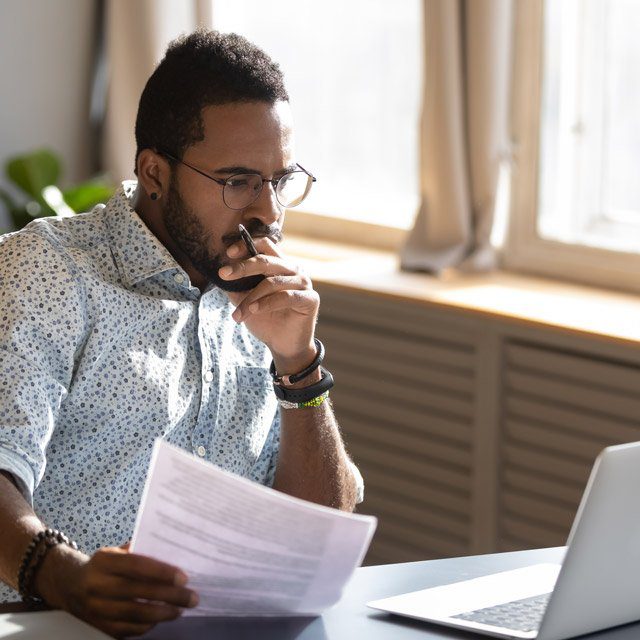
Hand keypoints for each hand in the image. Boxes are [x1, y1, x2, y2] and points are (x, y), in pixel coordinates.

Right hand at [37, 542, 197, 637]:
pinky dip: (147, 626)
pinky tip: (161, 619)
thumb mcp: (115, 551)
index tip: (184, 578)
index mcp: (104, 562)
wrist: (68, 584)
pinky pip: (127, 630)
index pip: (137, 566)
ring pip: (134, 615)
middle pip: (139, 593)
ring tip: (181, 610)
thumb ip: (139, 551)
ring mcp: (96, 609)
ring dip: (162, 614)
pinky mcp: (98, 626)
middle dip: (170, 596)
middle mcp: (97, 586)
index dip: (161, 572)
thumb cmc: (102, 564)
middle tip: (192, 597)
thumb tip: (172, 553)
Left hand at [220, 236, 318, 371]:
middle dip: (243, 267)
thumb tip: (219, 274)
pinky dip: (266, 304)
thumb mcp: (245, 300)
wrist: (283, 345)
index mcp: (280, 265)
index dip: (247, 244)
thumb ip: (236, 286)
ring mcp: (303, 283)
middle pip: (266, 260)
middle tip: (224, 274)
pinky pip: (285, 297)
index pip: (265, 245)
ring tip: (238, 313)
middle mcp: (293, 270)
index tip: (229, 253)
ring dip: (251, 297)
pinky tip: (253, 310)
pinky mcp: (310, 299)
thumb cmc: (266, 320)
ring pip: (272, 282)